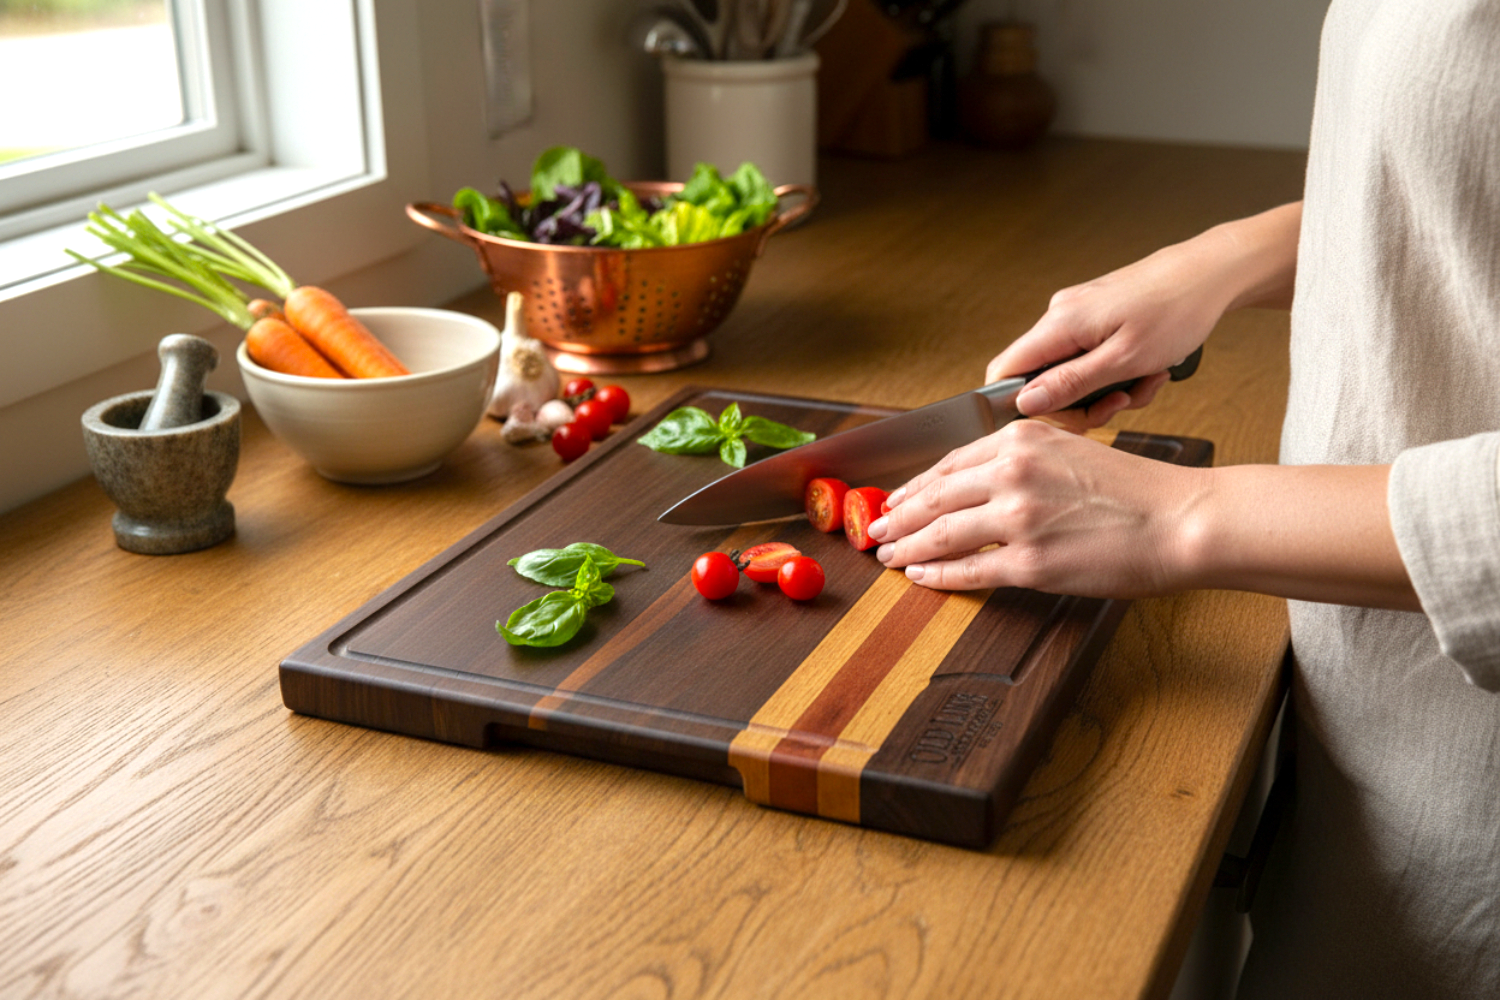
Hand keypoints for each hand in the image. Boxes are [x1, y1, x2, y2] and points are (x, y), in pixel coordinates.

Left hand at [869, 419, 1205, 597]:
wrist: (1182, 519)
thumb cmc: (1137, 490)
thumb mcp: (1071, 451)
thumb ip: (1024, 460)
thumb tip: (979, 483)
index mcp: (1022, 439)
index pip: (949, 463)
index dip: (916, 485)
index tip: (896, 498)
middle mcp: (1012, 472)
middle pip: (935, 497)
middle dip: (899, 516)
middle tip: (877, 530)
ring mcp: (1018, 518)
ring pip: (942, 533)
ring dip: (909, 547)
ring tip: (889, 556)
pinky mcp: (1030, 562)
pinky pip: (968, 571)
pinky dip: (937, 576)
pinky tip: (921, 578)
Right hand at [986, 203, 1303, 429]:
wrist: (1211, 273)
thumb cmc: (1177, 309)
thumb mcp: (1124, 360)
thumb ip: (1070, 384)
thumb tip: (1025, 402)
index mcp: (1059, 324)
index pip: (1005, 371)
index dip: (1021, 405)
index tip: (1061, 420)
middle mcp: (1061, 316)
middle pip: (1042, 378)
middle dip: (1081, 403)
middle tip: (1121, 404)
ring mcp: (1079, 315)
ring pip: (1072, 372)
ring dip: (1107, 390)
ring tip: (1145, 382)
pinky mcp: (1097, 317)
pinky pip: (1092, 358)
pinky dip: (1118, 372)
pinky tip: (1147, 368)